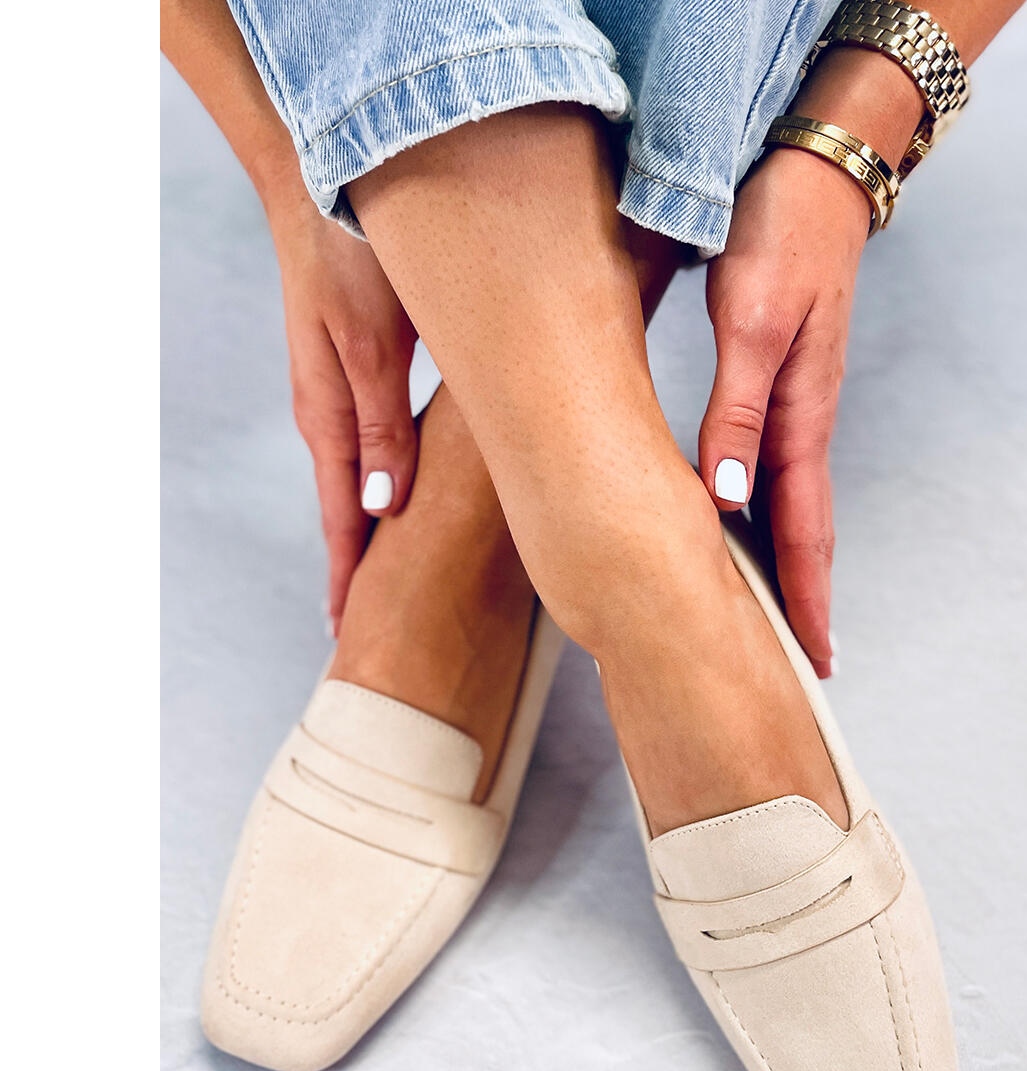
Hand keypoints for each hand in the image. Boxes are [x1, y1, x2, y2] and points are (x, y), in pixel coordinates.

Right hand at [266, 194, 418, 633]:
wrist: (329, 189)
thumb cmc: (353, 260)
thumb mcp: (373, 348)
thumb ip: (381, 427)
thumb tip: (384, 507)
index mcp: (330, 419)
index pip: (343, 516)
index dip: (348, 574)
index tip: (346, 626)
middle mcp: (331, 415)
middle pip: (349, 507)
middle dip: (355, 564)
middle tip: (362, 620)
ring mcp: (343, 394)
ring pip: (363, 478)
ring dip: (370, 528)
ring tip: (382, 575)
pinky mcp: (361, 371)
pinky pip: (373, 445)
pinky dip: (383, 483)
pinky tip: (397, 496)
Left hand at [700, 146, 871, 677]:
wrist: (811, 176)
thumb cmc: (779, 240)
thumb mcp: (748, 322)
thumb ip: (736, 413)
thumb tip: (729, 500)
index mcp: (799, 418)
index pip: (803, 532)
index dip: (804, 599)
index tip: (809, 660)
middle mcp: (803, 423)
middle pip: (805, 532)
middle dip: (803, 600)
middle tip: (798, 662)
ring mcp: (796, 407)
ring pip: (790, 506)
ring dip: (785, 566)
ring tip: (773, 617)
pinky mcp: (780, 387)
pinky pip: (775, 471)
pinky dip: (765, 517)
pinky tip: (745, 528)